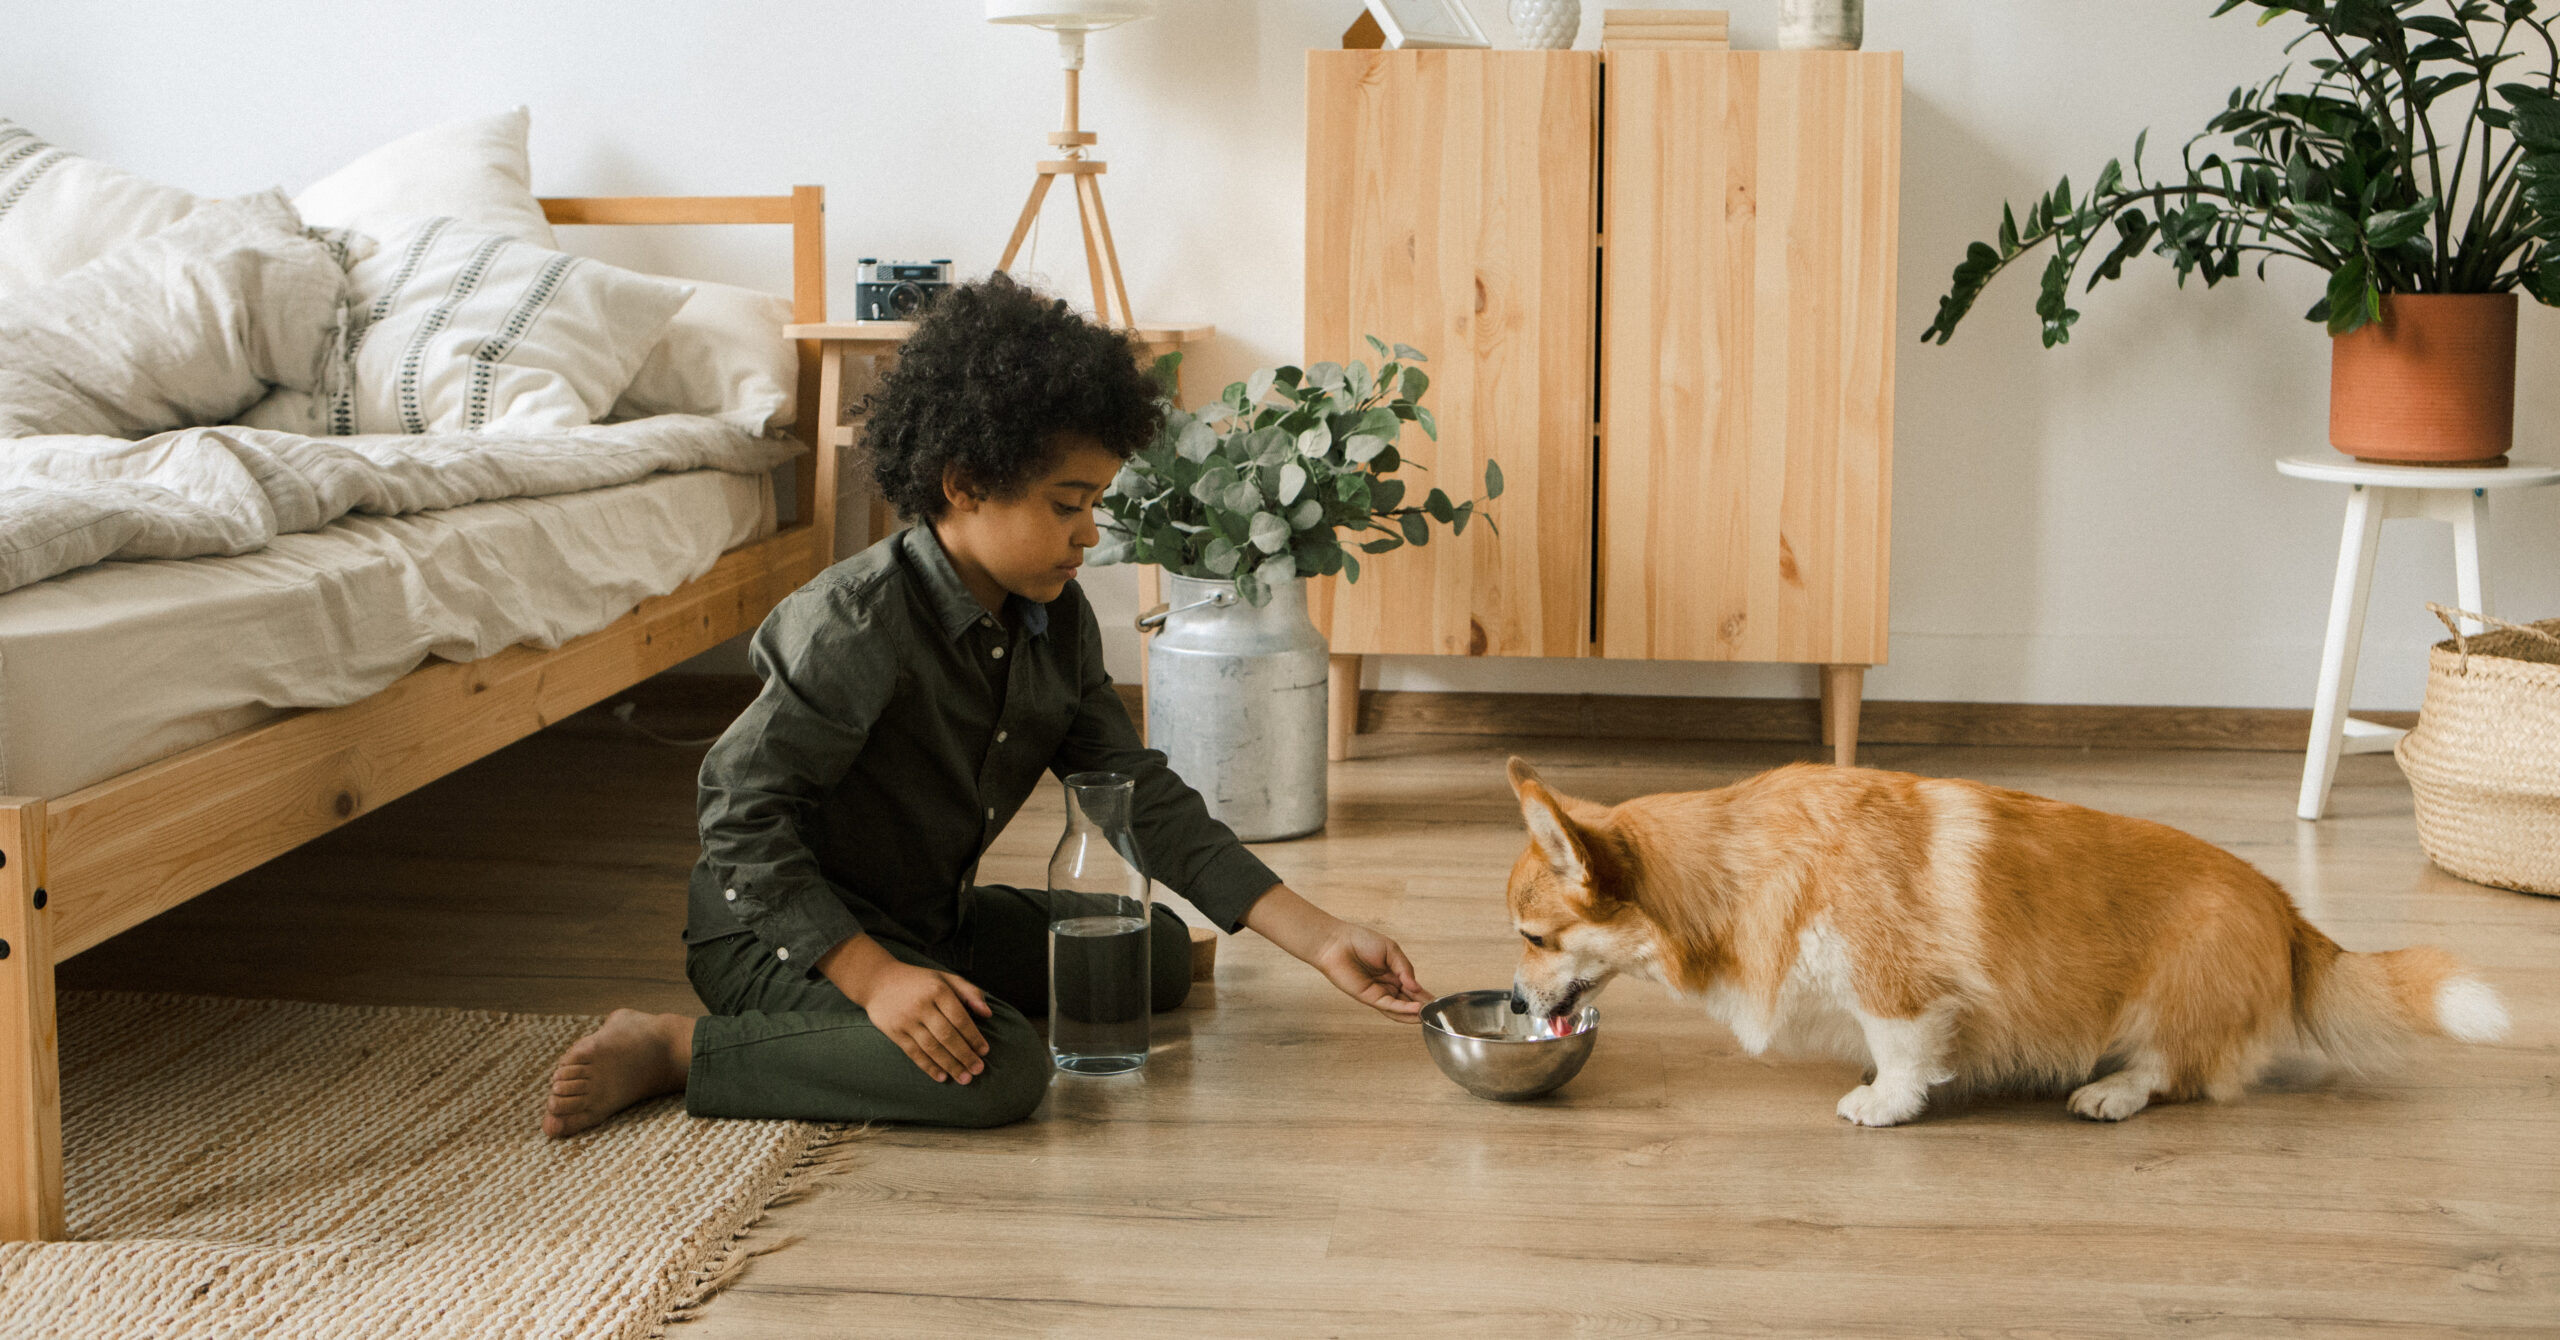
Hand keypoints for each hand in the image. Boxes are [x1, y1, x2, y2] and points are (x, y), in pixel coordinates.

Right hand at [821, 935, 992, 1083]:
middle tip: (978, 1070)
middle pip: (947, 1036)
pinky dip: (928, 1066)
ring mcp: (906, 1020)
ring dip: (950, 1065)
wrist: (878, 980)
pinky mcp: (894, 1031)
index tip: (984, 1051)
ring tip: (964, 1078)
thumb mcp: (945, 978)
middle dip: (964, 1055)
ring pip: (932, 1047)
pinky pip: (914, 1053)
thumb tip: (988, 1014)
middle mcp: (922, 1005)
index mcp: (937, 990)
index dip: (974, 1037)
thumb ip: (969, 992)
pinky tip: (941, 1077)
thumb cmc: (919, 981)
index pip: (960, 1018)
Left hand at [1307, 919, 1431, 1020]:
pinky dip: (1402, 1009)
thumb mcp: (1391, 950)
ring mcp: (1378, 993)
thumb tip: (1416, 986)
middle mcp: (1387, 986)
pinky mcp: (1368, 997)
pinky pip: (1389, 1006)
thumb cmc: (1360, 941)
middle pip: (1408, 1000)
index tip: (1439, 1002)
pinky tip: (1415, 1009)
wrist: (1337, 942)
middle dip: (1423, 1007)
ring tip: (1428, 1015)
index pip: (1413, 988)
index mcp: (1393, 973)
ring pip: (1399, 1008)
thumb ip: (1405, 968)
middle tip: (1438, 1013)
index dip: (1425, 995)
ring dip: (1414, 1013)